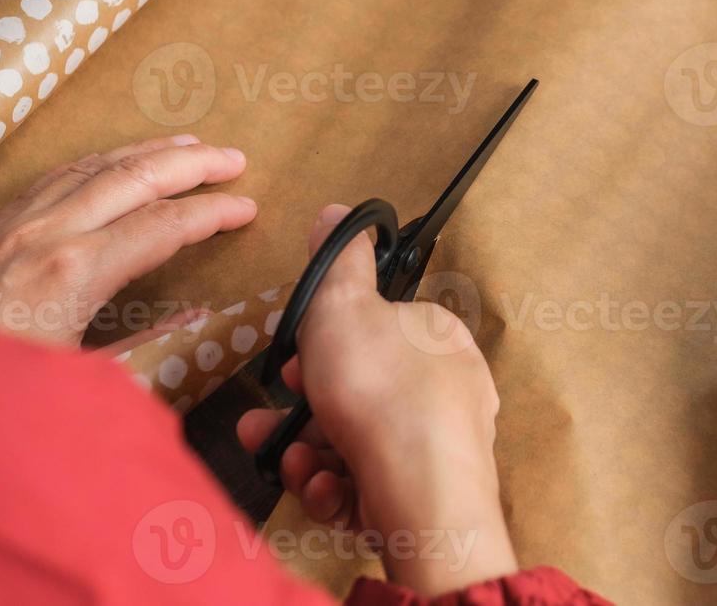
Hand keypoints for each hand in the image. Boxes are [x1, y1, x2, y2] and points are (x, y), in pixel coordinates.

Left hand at [0, 135, 256, 348]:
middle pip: (135, 178)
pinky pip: (55, 176)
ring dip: (147, 152)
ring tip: (187, 145)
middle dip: (192, 163)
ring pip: (95, 167)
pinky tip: (111, 162)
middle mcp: (47, 234)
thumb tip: (200, 319)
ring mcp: (15, 224)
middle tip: (234, 158)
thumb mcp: (76, 385)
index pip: (164, 225)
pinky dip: (98, 161)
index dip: (212, 212)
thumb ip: (145, 350)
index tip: (247, 208)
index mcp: (75, 274)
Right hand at [237, 205, 517, 595]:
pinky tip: (323, 490)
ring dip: (307, 453)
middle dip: (302, 410)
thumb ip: (338, 263)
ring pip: (354, 445)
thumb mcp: (346, 306)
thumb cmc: (383, 391)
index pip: (377, 331)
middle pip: (357, 393)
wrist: (422, 495)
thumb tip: (336, 215)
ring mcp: (438, 450)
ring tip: (288, 462)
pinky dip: (336, 489)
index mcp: (437, 338)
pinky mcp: (426, 501)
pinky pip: (368, 489)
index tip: (291, 358)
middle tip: (270, 420)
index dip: (325, 344)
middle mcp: (446, 392)